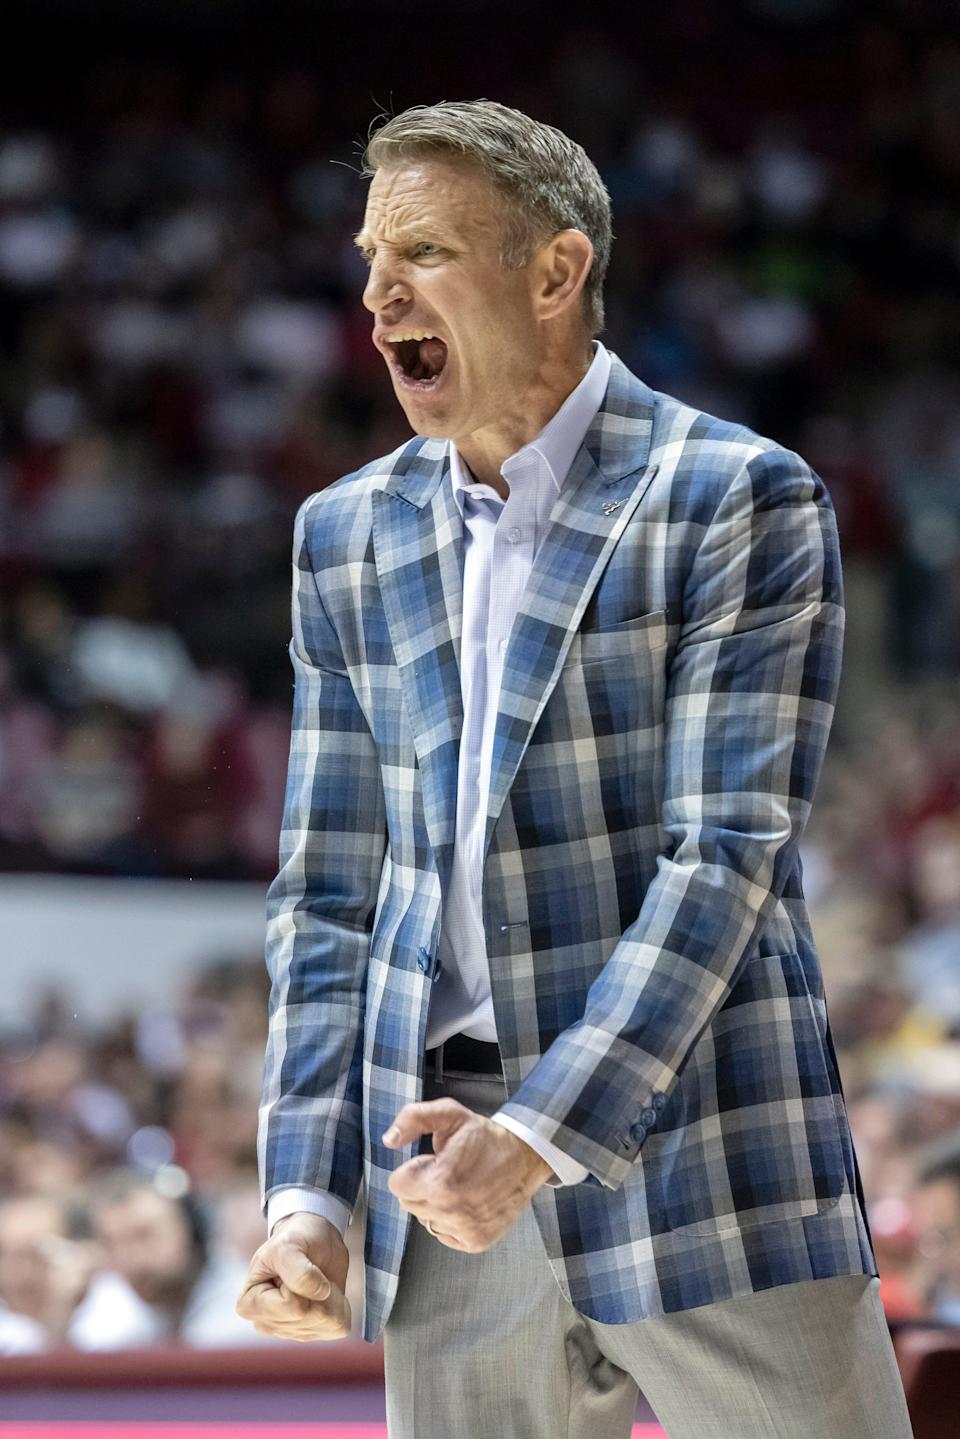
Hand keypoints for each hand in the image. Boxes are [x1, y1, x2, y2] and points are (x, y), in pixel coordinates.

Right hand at [235, 1212, 350, 1341]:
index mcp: (250, 1304)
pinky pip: (337, 1327)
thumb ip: (299, 1271)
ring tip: (317, 1280)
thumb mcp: (290, 1245)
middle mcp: (266, 1324)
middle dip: (319, 1290)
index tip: (294, 1266)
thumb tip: (320, 1294)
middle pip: (309, 1318)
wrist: (314, 1239)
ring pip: (326, 1323)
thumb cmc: (295, 1238)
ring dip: (330, 1297)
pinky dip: (339, 1306)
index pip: (290, 1306)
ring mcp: (289, 1332)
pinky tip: (326, 1293)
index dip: (301, 1283)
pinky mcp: (311, 1333)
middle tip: (310, 1271)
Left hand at [383, 1098, 553, 1252]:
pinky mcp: (476, 1242)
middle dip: (421, 1187)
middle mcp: (450, 1211)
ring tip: (460, 1186)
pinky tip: (468, 1202)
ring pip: (426, 1221)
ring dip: (436, 1205)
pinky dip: (451, 1222)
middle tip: (447, 1172)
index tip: (433, 1161)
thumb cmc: (485, 1136)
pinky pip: (444, 1235)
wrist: (525, 1157)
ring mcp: (464, 1229)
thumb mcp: (450, 1115)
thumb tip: (389, 1140)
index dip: (414, 1169)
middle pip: (409, 1204)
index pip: (397, 1185)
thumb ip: (414, 1118)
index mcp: (439, 1181)